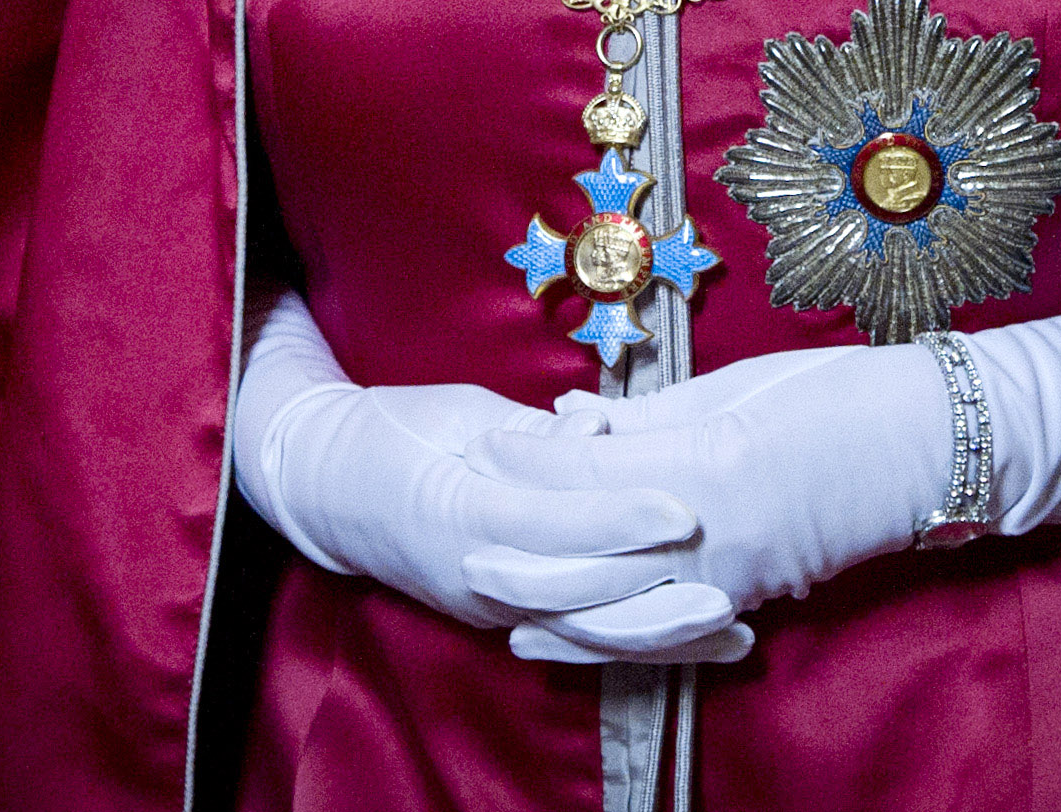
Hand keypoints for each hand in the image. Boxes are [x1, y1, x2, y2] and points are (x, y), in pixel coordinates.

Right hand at [231, 297, 740, 657]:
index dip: (618, 518)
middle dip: (654, 596)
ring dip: (660, 639)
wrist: (326, 486)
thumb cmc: (393, 428)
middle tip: (728, 586)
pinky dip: (636, 646)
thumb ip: (533, 434)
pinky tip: (696, 648)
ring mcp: (486, 605)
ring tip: (734, 632)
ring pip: (582, 634)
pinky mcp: (501, 618)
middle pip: (574, 595)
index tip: (684, 510)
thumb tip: (598, 429)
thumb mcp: (459, 412)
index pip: (549, 520)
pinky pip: (574, 639)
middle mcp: (472, 571)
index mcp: (456, 508)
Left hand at [467, 341, 949, 656]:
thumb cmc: (835, 394)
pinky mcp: (750, 595)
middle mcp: (711, 532)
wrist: (924, 443)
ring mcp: (733, 574)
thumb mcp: (733, 389)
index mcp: (705, 462)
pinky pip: (669, 626)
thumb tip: (576, 422)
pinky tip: (580, 635)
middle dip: (522, 545)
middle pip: (591, 553)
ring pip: (624, 610)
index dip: (529, 461)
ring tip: (501, 601)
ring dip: (557, 610)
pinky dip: (619, 634)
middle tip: (465, 527)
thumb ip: (651, 418)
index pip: (589, 473)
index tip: (484, 442)